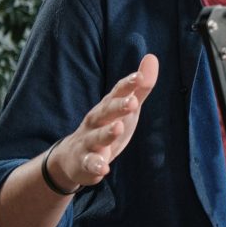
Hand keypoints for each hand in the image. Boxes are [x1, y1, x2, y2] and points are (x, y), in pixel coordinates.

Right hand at [50, 55, 158, 188]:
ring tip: (118, 128)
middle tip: (132, 102)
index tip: (139, 76)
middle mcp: (96, 122)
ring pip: (96, 137)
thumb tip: (152, 57)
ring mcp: (89, 142)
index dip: (128, 84)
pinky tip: (103, 168)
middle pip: (106, 112)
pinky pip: (90, 164)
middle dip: (118, 106)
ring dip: (107, 133)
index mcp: (108, 106)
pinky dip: (95, 166)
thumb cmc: (107, 125)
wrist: (73, 158)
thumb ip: (140, 87)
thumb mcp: (126, 106)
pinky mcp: (85, 163)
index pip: (118, 92)